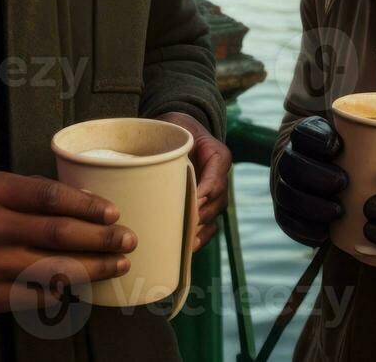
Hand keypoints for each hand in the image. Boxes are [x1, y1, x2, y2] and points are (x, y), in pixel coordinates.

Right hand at [0, 171, 133, 315]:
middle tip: (128, 240)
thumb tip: (95, 203)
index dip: (85, 206)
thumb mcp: (0, 190)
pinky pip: (35, 295)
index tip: (113, 213)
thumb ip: (40, 193)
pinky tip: (85, 284)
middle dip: (100, 238)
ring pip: (51, 269)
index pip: (48, 196)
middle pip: (56, 234)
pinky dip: (65, 290)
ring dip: (92, 268)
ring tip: (119, 263)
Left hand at [157, 111, 230, 250]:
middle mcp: (220, 176)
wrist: (178, 131)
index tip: (194, 202)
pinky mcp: (205, 206)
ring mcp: (215, 193)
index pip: (217, 176)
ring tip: (186, 241)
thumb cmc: (176, 129)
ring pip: (214, 214)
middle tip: (185, 224)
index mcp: (218, 156)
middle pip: (217, 200)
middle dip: (202, 214)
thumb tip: (154, 162)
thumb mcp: (177, 128)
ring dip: (201, 228)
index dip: (206, 191)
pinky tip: (188, 248)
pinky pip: (210, 225)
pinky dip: (201, 237)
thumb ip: (174, 143)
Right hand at [273, 115, 346, 246]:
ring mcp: (284, 185)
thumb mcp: (354, 133)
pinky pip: (286, 221)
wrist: (326, 170)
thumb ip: (364, 126)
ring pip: (287, 194)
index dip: (316, 138)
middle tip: (342, 182)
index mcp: (305, 135)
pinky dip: (304, 228)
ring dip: (311, 204)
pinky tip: (324, 232)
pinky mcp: (285, 211)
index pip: (302, 132)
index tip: (337, 146)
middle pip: (291, 164)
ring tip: (337, 211)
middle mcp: (289, 158)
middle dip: (315, 175)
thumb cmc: (350, 150)